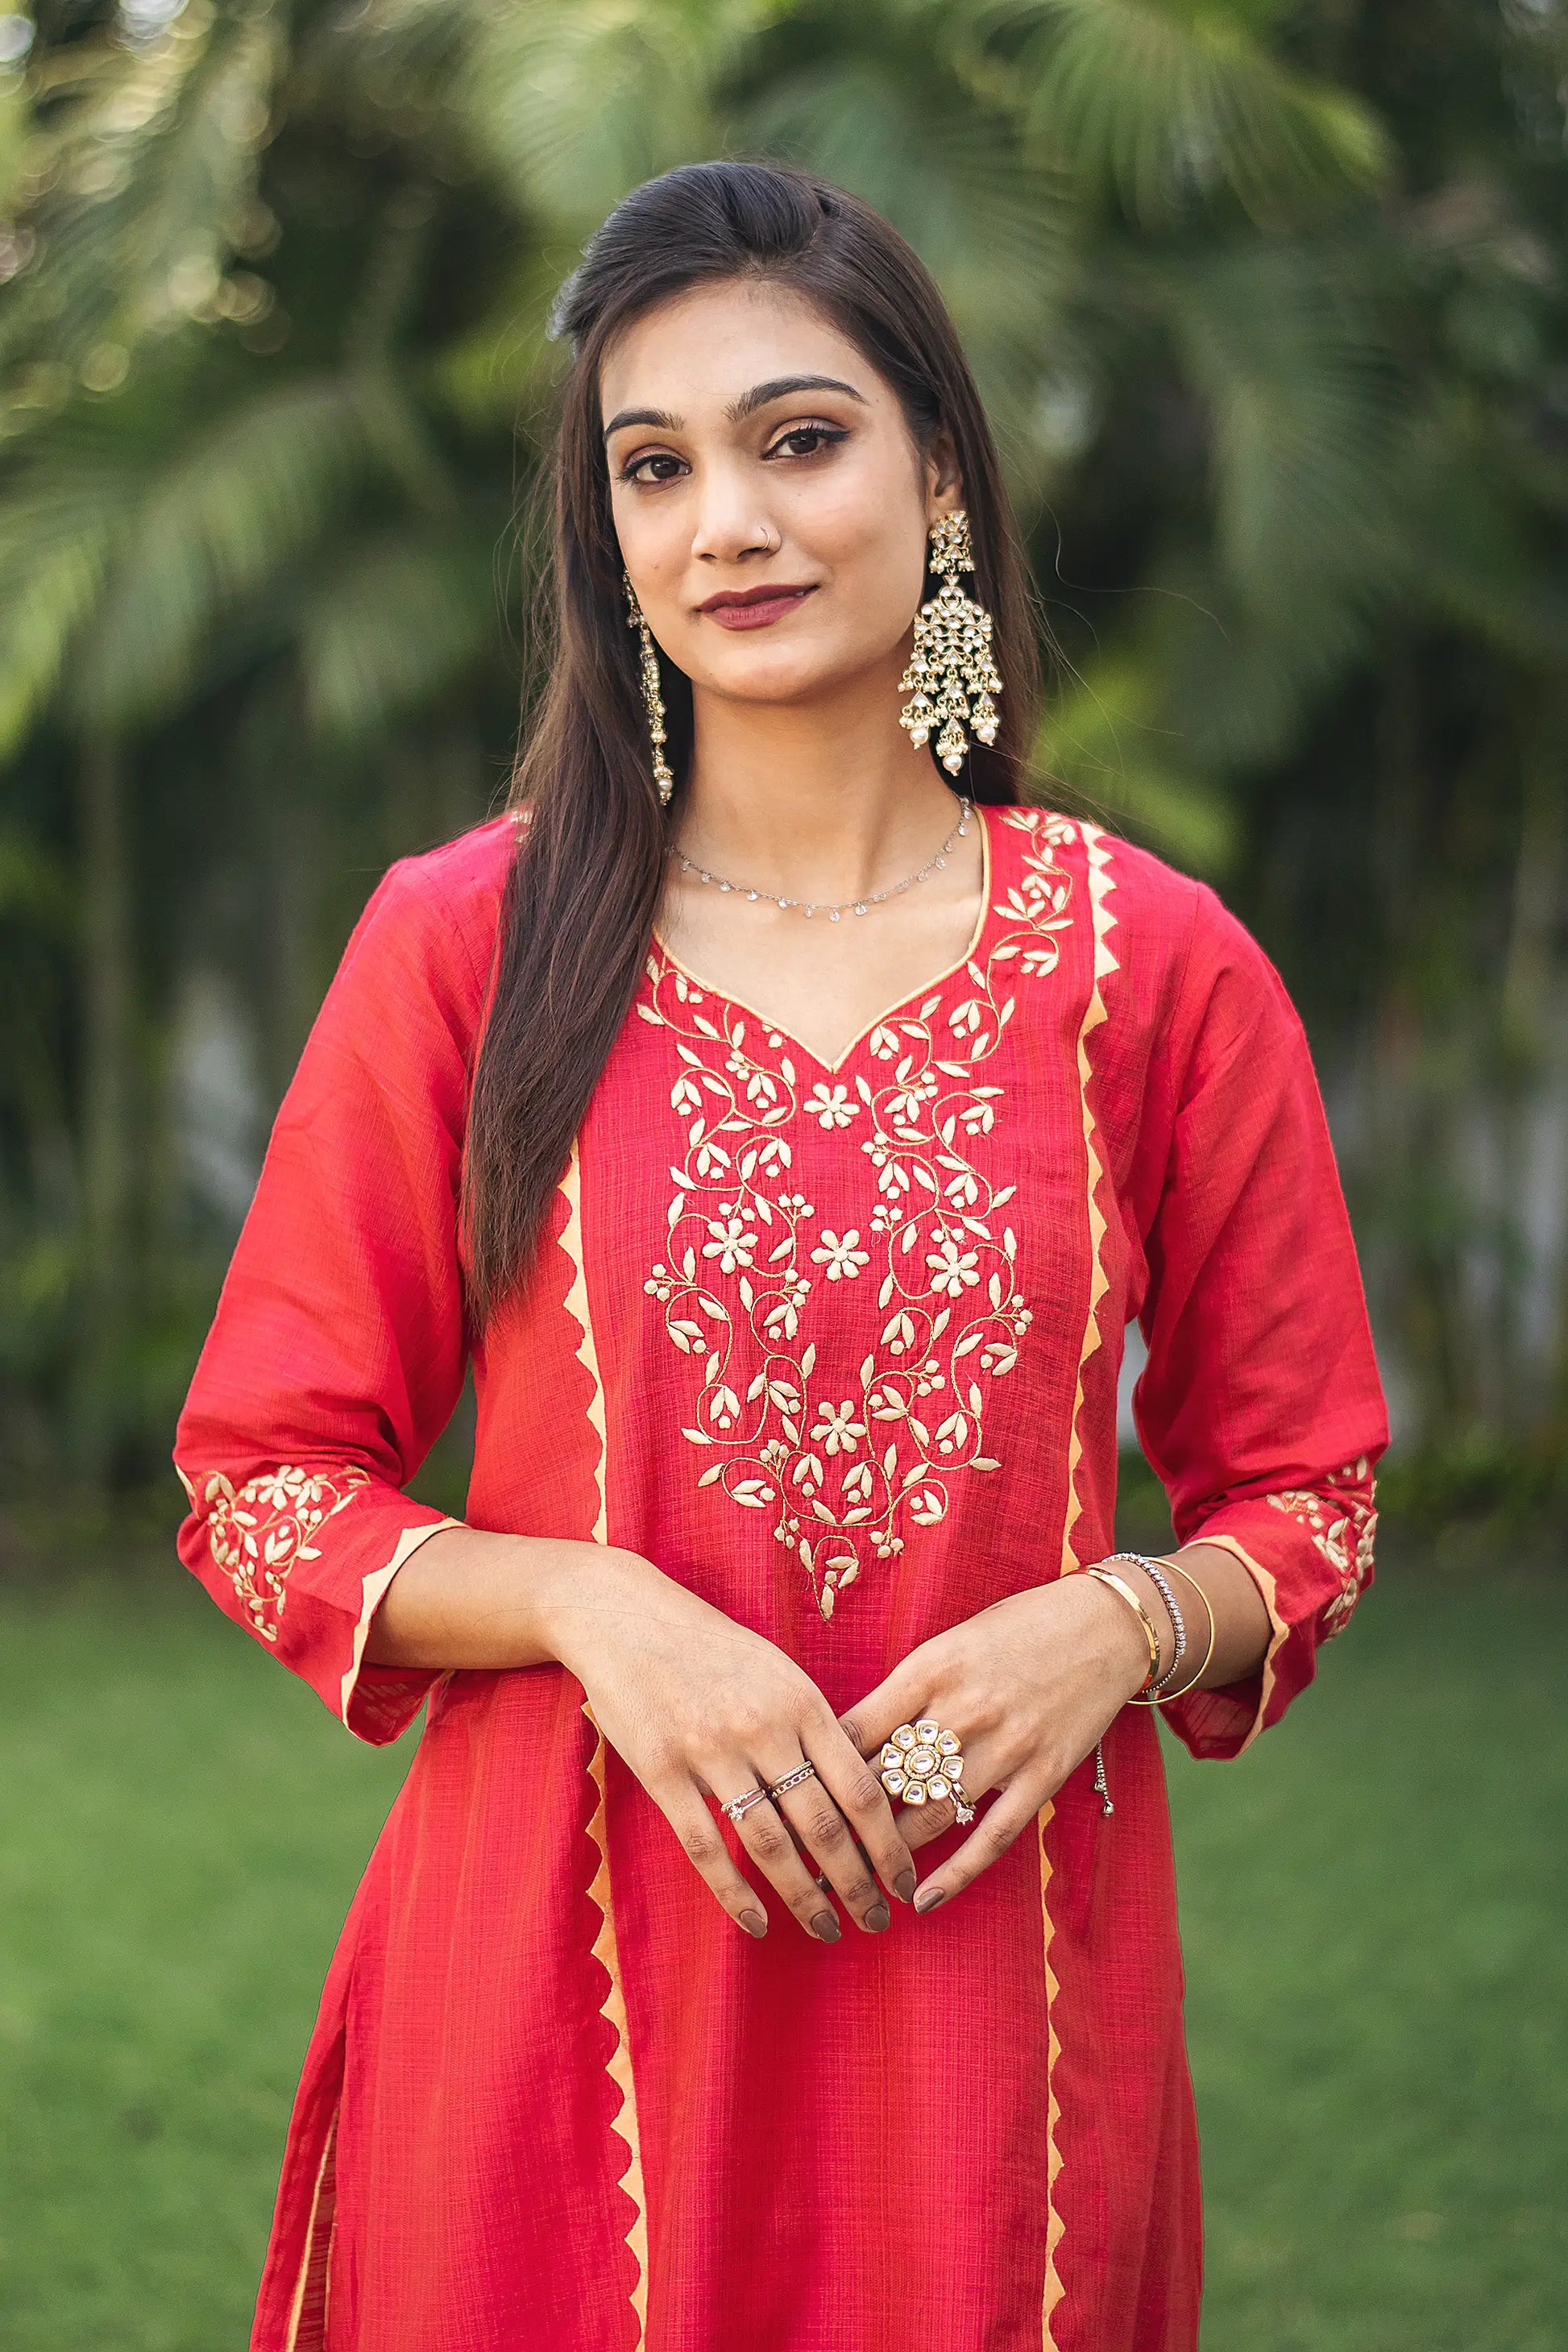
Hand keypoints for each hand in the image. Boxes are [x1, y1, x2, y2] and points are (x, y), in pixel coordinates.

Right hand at [545, 1548, 916, 1941]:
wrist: (630, 1620)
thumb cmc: (714, 1649)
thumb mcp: (780, 1672)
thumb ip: (816, 1727)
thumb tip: (859, 1792)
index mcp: (803, 1703)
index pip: (861, 1789)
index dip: (889, 1844)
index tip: (906, 1882)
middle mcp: (765, 1730)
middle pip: (824, 1826)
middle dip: (858, 1883)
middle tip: (877, 1920)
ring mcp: (712, 1751)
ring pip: (770, 1845)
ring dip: (804, 1899)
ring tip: (828, 1930)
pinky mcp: (663, 1771)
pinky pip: (705, 1847)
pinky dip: (735, 1894)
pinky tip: (757, 1924)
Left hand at [840, 1572, 1153, 1914]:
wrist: (1103, 1625)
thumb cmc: (1016, 1628)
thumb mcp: (948, 1643)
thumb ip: (904, 1691)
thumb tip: (843, 1738)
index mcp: (931, 1668)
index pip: (857, 1731)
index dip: (817, 1770)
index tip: (789, 1800)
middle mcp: (965, 1709)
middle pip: (887, 1780)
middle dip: (844, 1823)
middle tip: (807, 1855)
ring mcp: (1007, 1746)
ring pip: (931, 1815)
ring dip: (889, 1854)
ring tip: (854, 1882)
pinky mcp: (1043, 1775)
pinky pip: (993, 1836)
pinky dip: (956, 1874)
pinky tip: (923, 1900)